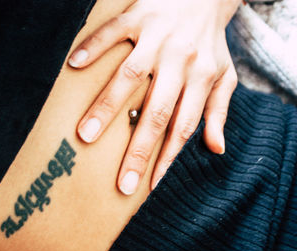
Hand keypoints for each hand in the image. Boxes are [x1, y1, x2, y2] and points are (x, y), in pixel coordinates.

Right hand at [69, 0, 239, 194]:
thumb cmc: (211, 42)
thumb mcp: (224, 75)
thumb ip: (219, 111)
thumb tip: (216, 149)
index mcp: (201, 77)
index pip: (182, 126)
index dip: (166, 158)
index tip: (147, 185)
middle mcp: (180, 60)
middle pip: (157, 110)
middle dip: (138, 148)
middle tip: (120, 180)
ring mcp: (157, 37)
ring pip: (129, 76)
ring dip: (107, 106)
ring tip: (85, 135)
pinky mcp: (138, 16)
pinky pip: (113, 32)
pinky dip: (93, 47)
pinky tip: (74, 65)